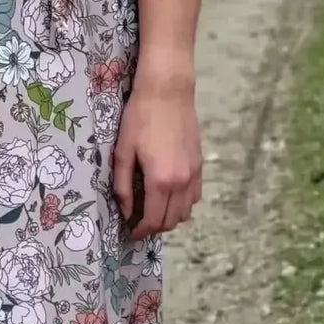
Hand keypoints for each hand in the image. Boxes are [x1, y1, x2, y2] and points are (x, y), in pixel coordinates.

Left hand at [111, 74, 202, 238]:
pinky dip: (183, 203)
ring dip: (169, 217)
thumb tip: (125, 209)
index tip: (131, 231)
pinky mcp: (200, 165)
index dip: (140, 231)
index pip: (153, 220)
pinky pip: (195, 196)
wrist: (168, 92)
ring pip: (186, 211)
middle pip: (171, 221)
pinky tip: (169, 194)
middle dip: (154, 227)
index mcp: (160, 181)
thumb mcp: (123, 151)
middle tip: (138, 221)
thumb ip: (124, 185)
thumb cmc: (140, 117)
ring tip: (152, 208)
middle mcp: (182, 182)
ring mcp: (194, 174)